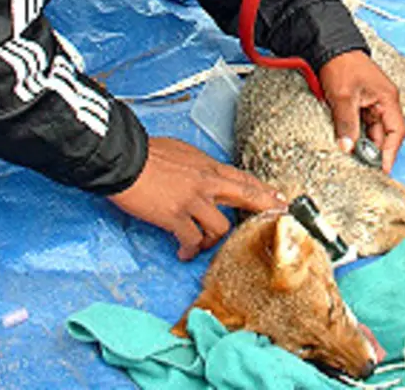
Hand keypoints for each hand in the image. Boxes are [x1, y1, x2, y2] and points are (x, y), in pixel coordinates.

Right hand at [108, 136, 285, 259]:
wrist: (125, 159)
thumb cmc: (147, 153)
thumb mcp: (182, 152)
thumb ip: (197, 167)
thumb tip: (201, 175)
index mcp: (208, 166)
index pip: (243, 179)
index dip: (262, 190)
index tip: (278, 197)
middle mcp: (206, 183)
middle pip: (246, 196)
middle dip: (265, 208)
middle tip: (279, 217)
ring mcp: (193, 200)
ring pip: (221, 227)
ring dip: (213, 241)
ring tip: (201, 245)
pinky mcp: (176, 217)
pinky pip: (192, 240)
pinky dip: (189, 250)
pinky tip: (183, 252)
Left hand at [319, 51, 404, 172]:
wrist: (329, 47)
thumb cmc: (342, 64)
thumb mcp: (343, 96)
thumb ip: (347, 123)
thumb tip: (348, 147)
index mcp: (387, 98)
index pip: (396, 131)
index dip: (391, 152)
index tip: (383, 168)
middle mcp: (383, 102)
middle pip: (383, 133)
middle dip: (373, 149)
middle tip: (361, 164)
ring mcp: (372, 102)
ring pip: (371, 130)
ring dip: (362, 141)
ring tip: (351, 152)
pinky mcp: (360, 102)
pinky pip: (361, 123)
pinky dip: (355, 132)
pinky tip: (346, 139)